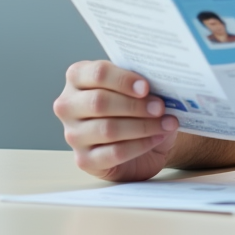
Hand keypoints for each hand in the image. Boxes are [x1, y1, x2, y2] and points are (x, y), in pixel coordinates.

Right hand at [53, 60, 179, 180]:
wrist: (140, 140)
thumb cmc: (134, 106)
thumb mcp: (135, 88)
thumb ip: (140, 81)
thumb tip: (159, 80)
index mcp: (78, 77)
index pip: (97, 73)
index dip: (123, 80)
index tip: (146, 87)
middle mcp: (68, 105)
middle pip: (99, 102)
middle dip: (135, 105)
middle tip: (160, 107)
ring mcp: (73, 135)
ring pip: (107, 129)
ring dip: (142, 126)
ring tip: (165, 123)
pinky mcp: (84, 160)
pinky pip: (114, 153)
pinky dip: (140, 145)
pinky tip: (157, 138)